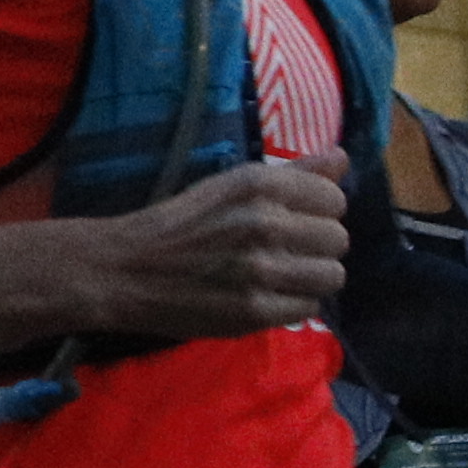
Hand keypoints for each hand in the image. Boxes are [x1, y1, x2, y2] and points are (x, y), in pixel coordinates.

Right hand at [0, 161, 345, 351]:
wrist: (124, 270)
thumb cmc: (179, 223)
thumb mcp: (230, 185)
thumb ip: (292, 172)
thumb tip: (343, 158)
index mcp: (257, 184)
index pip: (333, 198)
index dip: (317, 211)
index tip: (293, 220)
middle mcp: (264, 222)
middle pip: (337, 239)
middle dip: (316, 247)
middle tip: (284, 251)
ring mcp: (260, 269)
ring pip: (331, 275)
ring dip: (310, 277)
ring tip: (281, 276)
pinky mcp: (254, 310)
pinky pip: (309, 308)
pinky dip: (292, 304)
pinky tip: (266, 295)